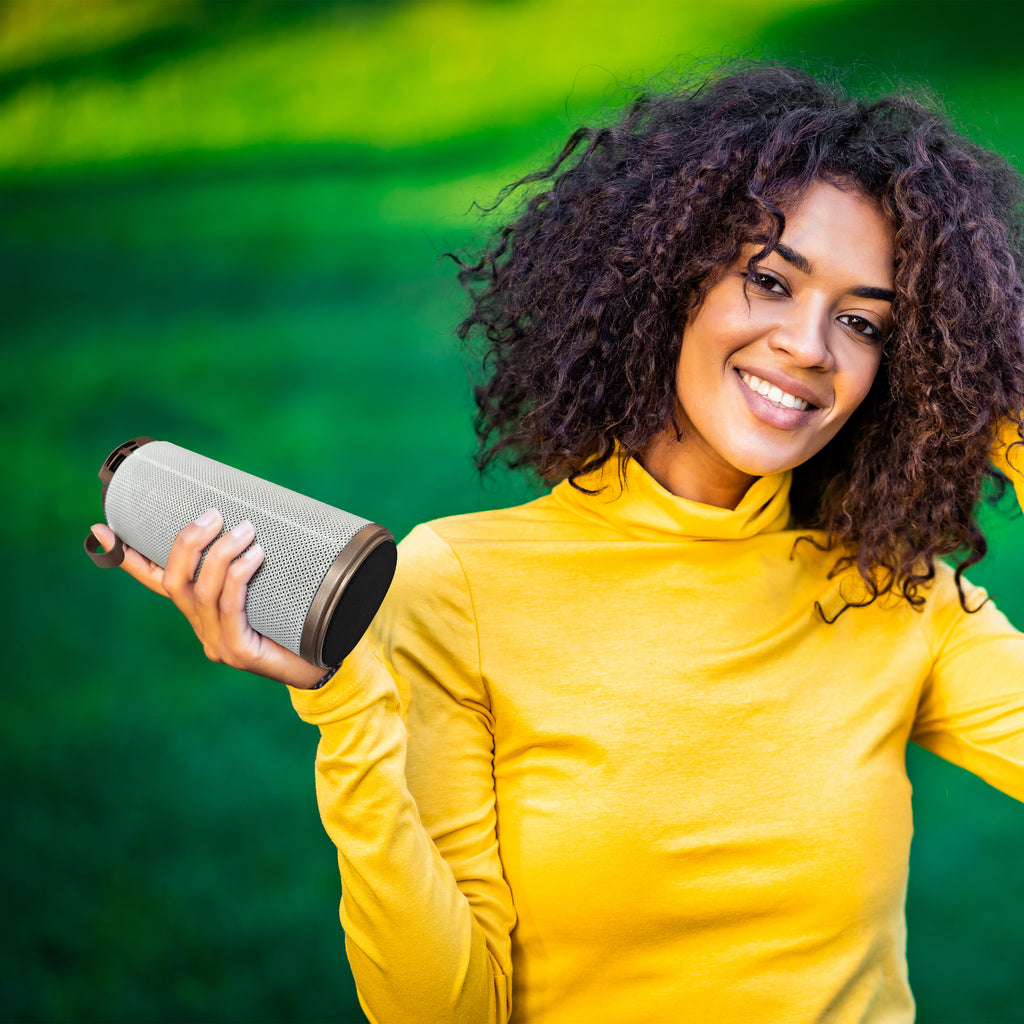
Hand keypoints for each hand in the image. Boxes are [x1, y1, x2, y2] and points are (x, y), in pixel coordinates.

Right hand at [90, 512, 325, 688]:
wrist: (329, 661)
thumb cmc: (302, 616)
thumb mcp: (274, 582)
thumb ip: (258, 555)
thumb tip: (261, 507)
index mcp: (202, 612)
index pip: (157, 580)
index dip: (129, 557)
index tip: (101, 528)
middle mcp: (203, 629)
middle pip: (174, 582)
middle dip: (187, 544)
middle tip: (214, 514)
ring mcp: (219, 644)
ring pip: (202, 593)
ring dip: (221, 555)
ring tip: (247, 529)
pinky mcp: (241, 653)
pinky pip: (230, 608)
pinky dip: (238, 577)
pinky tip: (255, 556)